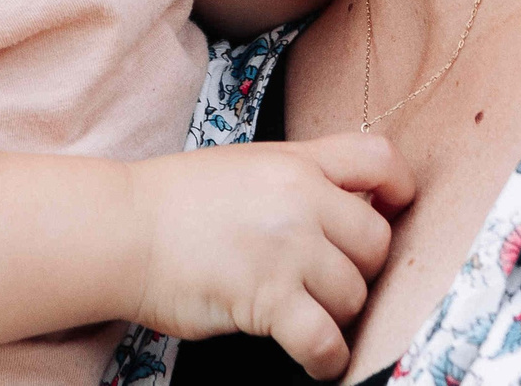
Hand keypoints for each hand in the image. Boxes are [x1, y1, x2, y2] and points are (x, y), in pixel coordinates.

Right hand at [124, 134, 415, 378]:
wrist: (122, 230)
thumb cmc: (176, 202)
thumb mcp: (247, 166)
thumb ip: (301, 179)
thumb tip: (352, 205)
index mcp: (297, 161)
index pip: (381, 161)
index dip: (398, 191)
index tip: (392, 212)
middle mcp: (301, 200)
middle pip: (376, 243)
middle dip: (359, 269)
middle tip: (327, 280)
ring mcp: (287, 249)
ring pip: (354, 295)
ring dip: (336, 313)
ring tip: (306, 314)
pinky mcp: (268, 299)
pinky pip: (325, 340)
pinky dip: (326, 358)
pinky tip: (315, 358)